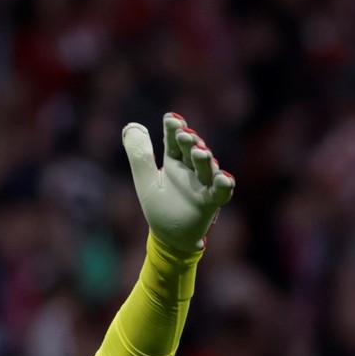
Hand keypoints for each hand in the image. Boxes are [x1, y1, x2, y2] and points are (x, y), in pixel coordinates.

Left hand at [121, 113, 235, 251]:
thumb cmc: (160, 207)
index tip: (171, 118)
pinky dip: (223, 185)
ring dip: (205, 159)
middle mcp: (191, 170)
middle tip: (185, 134)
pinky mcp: (211, 202)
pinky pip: (220, 192)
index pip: (174, 142)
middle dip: (190, 141)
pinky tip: (223, 178)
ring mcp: (204, 185)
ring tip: (200, 151)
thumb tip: (131, 126)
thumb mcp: (145, 181)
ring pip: (207, 168)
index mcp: (174, 163)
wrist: (170, 237)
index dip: (173, 130)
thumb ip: (139, 155)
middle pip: (192, 151)